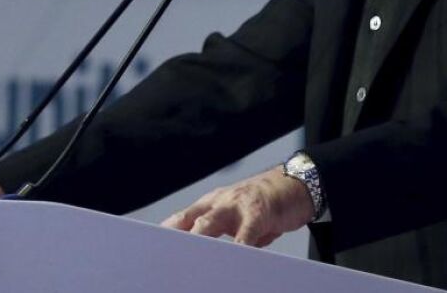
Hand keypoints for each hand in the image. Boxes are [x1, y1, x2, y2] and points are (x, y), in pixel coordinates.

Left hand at [162, 166, 313, 246]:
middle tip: (166, 259)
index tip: (153, 252)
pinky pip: (244, 233)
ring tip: (189, 259)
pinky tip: (234, 258)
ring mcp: (236, 205)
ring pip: (209, 223)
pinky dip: (237, 246)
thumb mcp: (235, 221)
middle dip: (176, 240)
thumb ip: (219, 237)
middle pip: (190, 221)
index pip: (181, 220)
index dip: (166, 235)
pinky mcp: (257, 212)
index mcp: (209, 205)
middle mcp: (218, 203)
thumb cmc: (260, 207)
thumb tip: (203, 261)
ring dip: (196, 241)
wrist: (293, 186)